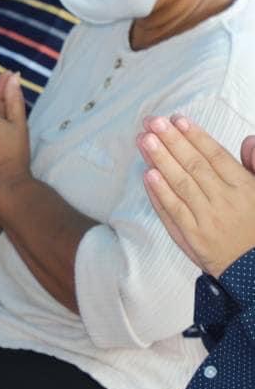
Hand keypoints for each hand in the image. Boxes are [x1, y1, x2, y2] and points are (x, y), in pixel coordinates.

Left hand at [139, 116, 254, 278]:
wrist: (253, 269)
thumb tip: (248, 140)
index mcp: (245, 187)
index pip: (216, 155)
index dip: (195, 136)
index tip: (177, 119)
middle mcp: (225, 200)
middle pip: (194, 165)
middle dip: (171, 141)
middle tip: (153, 122)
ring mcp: (207, 218)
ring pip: (181, 184)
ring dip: (161, 160)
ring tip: (144, 140)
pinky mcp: (193, 236)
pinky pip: (174, 211)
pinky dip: (160, 192)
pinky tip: (147, 174)